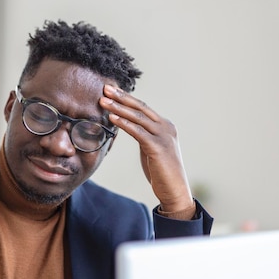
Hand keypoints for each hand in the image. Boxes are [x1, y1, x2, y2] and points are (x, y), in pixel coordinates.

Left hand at [100, 84, 194, 218]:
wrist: (175, 191)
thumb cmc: (161, 172)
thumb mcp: (151, 148)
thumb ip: (143, 136)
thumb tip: (126, 126)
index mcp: (164, 126)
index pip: (142, 107)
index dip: (126, 98)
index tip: (111, 90)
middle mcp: (166, 127)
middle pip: (140, 107)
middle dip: (121, 97)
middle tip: (105, 87)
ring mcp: (163, 136)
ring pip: (137, 117)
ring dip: (118, 108)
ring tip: (103, 101)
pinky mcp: (158, 148)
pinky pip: (138, 132)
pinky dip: (124, 124)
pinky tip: (112, 118)